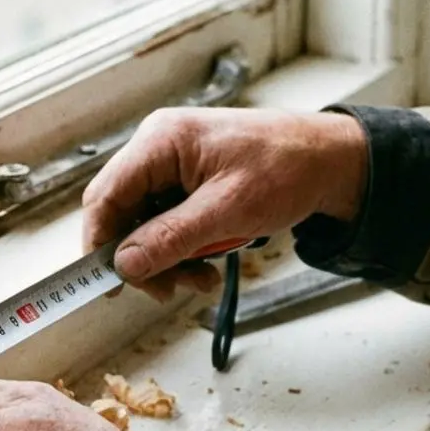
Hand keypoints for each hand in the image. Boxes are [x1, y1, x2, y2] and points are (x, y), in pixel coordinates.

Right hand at [82, 106, 367, 299]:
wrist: (329, 161)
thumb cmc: (288, 168)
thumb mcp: (228, 210)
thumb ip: (172, 238)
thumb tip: (126, 263)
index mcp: (161, 141)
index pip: (106, 195)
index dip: (100, 242)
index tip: (109, 281)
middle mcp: (160, 147)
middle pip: (123, 212)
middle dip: (143, 257)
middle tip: (167, 289)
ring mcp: (174, 164)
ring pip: (146, 223)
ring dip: (168, 258)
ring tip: (199, 279)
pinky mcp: (189, 180)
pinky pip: (169, 221)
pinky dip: (184, 248)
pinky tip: (206, 264)